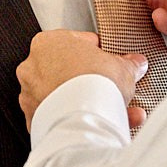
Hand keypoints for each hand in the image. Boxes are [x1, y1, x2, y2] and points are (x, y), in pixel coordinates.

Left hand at [17, 30, 149, 130]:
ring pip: (65, 97)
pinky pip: (61, 118)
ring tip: (119, 111)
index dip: (100, 52)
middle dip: (93, 81)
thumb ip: (128, 64)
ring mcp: (30, 96)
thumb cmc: (95, 84)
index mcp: (48, 43)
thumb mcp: (122, 67)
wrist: (83, 118)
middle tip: (114, 88)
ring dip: (91, 103)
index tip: (112, 61)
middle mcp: (32, 68)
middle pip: (69, 71)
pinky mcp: (34, 121)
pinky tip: (104, 124)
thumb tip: (136, 64)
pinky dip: (80, 120)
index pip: (77, 42)